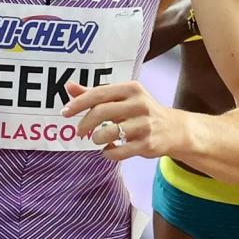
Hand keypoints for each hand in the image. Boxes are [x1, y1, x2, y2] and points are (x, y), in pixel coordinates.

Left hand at [62, 80, 181, 160]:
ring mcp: (145, 125)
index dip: (79, 103)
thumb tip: (68, 86)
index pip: (99, 93)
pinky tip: (110, 149)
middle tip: (79, 132)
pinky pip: (119, 152)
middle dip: (85, 123)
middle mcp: (139, 104)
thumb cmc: (141, 111)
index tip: (65, 112)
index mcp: (131, 88)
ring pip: (109, 133)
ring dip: (97, 139)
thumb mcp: (122, 97)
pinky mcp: (148, 144)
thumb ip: (95, 93)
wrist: (174, 129)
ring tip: (98, 139)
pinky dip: (108, 153)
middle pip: (101, 112)